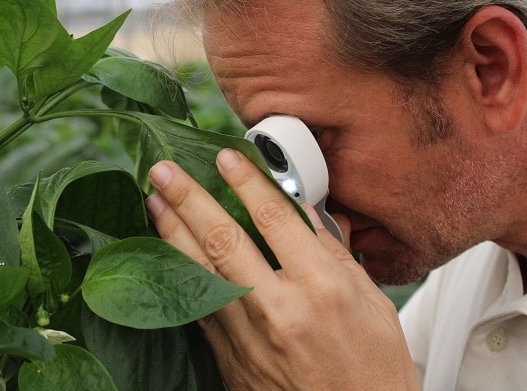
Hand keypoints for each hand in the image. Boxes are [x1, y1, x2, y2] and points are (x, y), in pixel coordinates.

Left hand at [146, 148, 419, 390]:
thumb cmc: (373, 368)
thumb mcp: (372, 302)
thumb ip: (333, 252)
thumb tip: (302, 210)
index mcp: (322, 287)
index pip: (274, 219)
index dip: (246, 182)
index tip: (225, 157)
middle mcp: (279, 308)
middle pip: (223, 240)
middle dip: (188, 198)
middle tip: (163, 170)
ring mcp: (249, 338)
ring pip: (199, 273)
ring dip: (171, 233)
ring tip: (153, 202)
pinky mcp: (232, 361)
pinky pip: (200, 311)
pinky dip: (180, 278)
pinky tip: (165, 255)